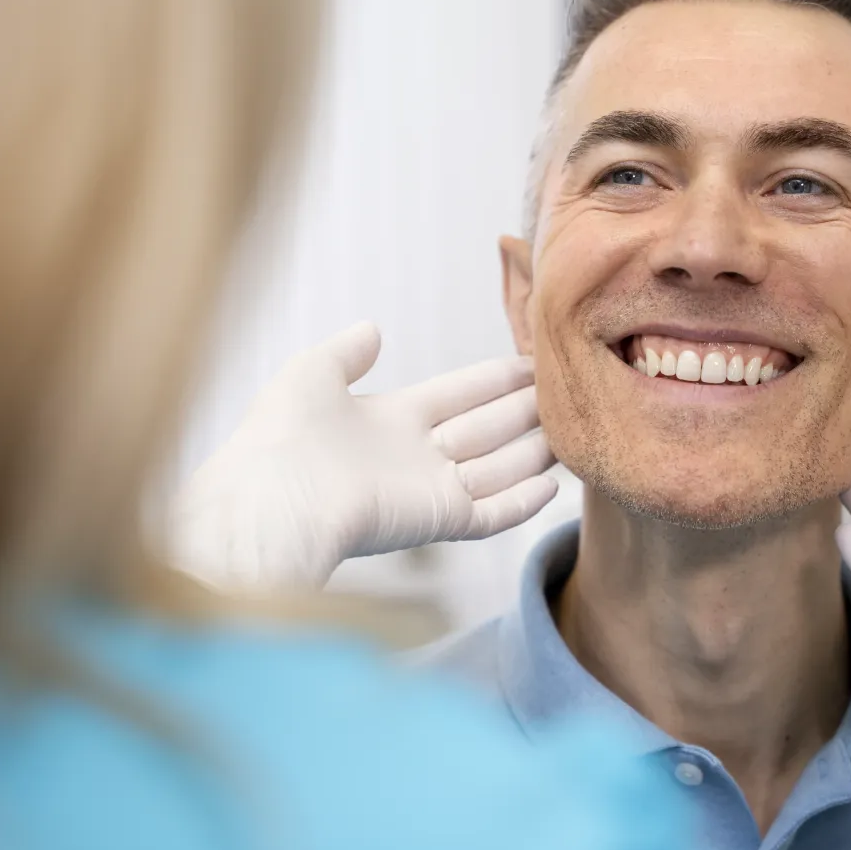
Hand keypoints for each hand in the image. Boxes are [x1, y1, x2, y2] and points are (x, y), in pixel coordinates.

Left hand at [167, 322, 557, 591]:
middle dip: (526, 408)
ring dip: (535, 450)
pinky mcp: (439, 521)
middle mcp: (415, 454)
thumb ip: (347, 351)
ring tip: (575, 429)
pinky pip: (492, 513)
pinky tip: (552, 483)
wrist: (275, 499)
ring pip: (498, 467)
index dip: (493, 378)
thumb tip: (373, 328)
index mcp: (388, 418)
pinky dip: (522, 502)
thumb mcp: (312, 373)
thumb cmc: (282, 436)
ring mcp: (430, 490)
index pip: (457, 393)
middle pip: (486, 427)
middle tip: (569, 387)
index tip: (532, 359)